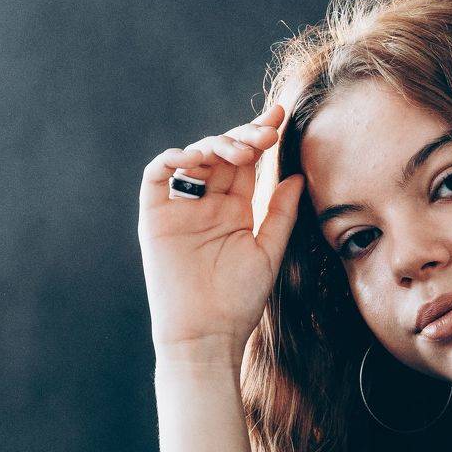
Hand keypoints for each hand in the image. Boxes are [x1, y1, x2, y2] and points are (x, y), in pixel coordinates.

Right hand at [138, 100, 305, 359]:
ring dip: (215, 145)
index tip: (280, 117)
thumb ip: (280, 213)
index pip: (246, 163)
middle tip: (265, 135)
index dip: (259, 136)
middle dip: (243, 137)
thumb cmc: (239, 302)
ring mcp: (180, 208)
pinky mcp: (155, 216)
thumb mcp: (268, 252)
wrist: (207, 335)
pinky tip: (198, 158)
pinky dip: (175, 159)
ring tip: (241, 151)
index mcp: (235, 210)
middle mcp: (206, 204)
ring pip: (192, 157)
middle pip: (221, 154)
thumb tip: (296, 174)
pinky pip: (158, 174)